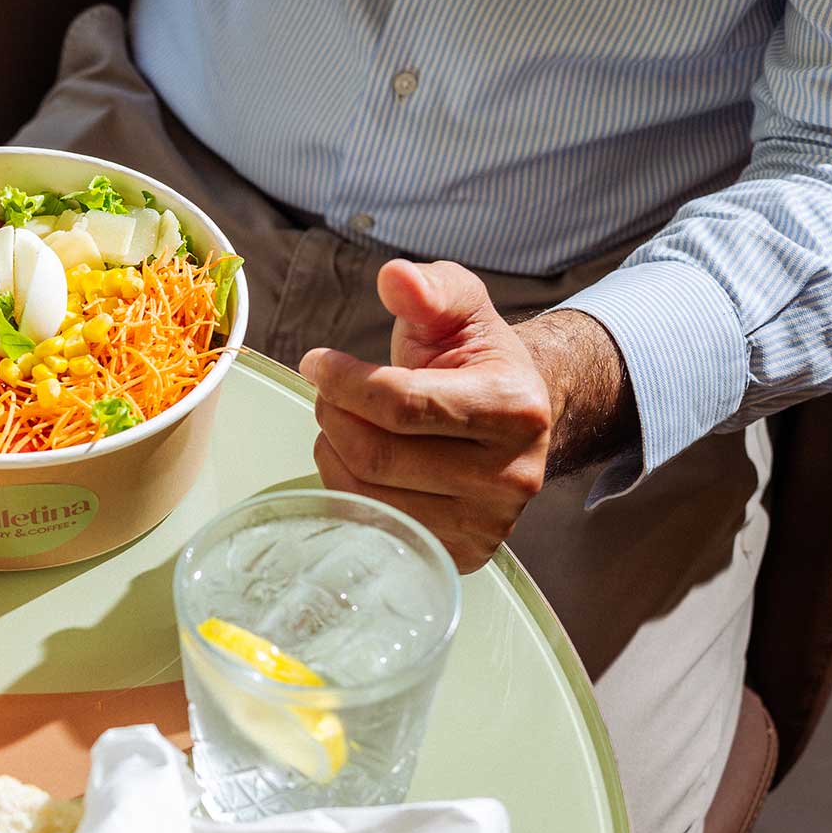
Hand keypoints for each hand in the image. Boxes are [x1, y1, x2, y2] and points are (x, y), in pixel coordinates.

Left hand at [299, 260, 553, 572]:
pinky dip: (346, 487)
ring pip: (367, 494)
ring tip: (344, 421)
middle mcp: (510, 476)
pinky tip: (357, 459)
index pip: (404, 404)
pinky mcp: (461, 554)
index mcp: (515, 410)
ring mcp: (486, 524)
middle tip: (328, 391)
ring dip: (334, 450)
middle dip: (334, 414)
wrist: (514, 419)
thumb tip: (395, 278)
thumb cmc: (476, 361)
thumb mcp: (461, 308)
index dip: (344, 381)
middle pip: (378, 454)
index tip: (316, 361)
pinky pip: (372, 526)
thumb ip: (430, 288)